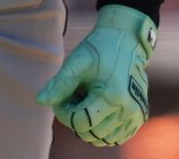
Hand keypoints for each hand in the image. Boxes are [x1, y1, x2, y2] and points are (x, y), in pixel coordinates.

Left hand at [35, 4, 155, 146]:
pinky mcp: (138, 119)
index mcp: (114, 96)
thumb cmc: (100, 49)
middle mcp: (128, 111)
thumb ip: (60, 83)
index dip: (63, 113)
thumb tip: (40, 101)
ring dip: (87, 124)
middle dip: (74, 117)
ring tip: (86, 100)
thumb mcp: (78, 62)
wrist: (127, 41)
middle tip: (73, 96)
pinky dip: (100, 128)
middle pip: (89, 132)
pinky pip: (113, 138)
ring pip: (100, 138)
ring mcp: (135, 117)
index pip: (80, 122)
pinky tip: (97, 108)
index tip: (60, 98)